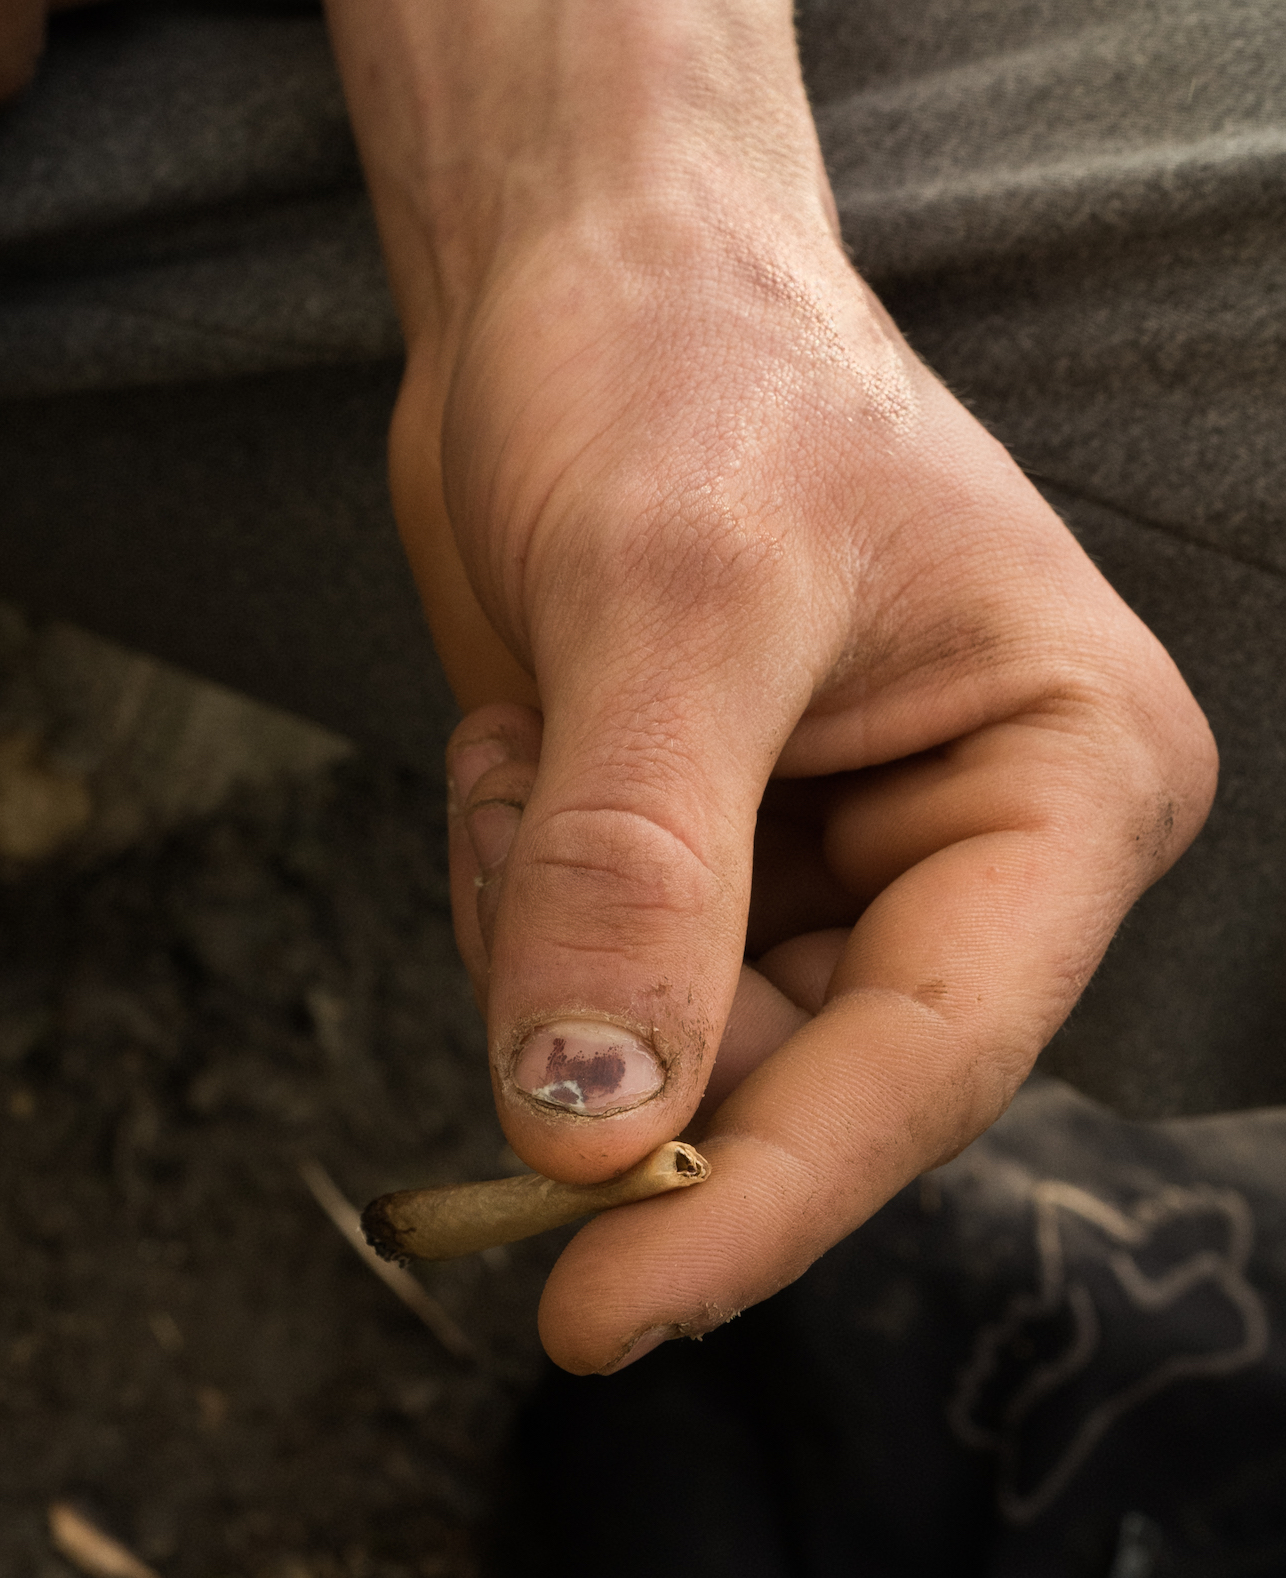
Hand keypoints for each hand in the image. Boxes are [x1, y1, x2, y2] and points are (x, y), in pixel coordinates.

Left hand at [272, 0, 1216, 1371]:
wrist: (580, 266)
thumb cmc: (675, 369)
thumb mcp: (664, 601)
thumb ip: (635, 872)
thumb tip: (593, 1135)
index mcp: (1067, 782)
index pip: (928, 1062)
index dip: (762, 1201)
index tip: (594, 1312)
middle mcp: (975, 848)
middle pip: (792, 1075)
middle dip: (621, 1008)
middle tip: (525, 810)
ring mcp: (833, 861)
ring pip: (665, 1049)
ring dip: (541, 931)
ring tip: (532, 727)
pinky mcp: (709, 852)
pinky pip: (588, 984)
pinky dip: (510, 894)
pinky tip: (518, 735)